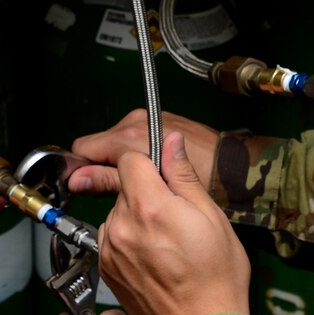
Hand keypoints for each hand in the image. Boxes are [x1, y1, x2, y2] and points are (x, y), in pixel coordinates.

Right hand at [68, 108, 218, 197]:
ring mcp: (145, 121)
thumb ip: (110, 181)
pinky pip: (129, 142)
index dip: (84, 171)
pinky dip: (132, 158)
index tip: (90, 189)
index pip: (84, 149)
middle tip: (119, 192)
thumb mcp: (152, 187)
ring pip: (113, 147)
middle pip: (98, 148)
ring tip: (140, 185)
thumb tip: (78, 180)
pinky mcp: (154, 125)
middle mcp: (134, 123)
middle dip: (102, 169)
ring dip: (118, 166)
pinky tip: (150, 174)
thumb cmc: (202, 178)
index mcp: (131, 135)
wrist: (235, 167)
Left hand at [97, 131, 250, 314]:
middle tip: (176, 218)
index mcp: (149, 207)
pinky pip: (112, 239)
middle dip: (147, 193)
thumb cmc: (216, 277)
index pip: (129, 159)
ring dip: (136, 219)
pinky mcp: (106, 269)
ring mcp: (110, 250)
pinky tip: (154, 258)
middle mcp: (122, 226)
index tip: (165, 178)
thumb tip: (171, 142)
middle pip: (125, 188)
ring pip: (118, 214)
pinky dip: (128, 241)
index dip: (150, 164)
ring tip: (166, 244)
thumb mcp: (212, 216)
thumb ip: (184, 175)